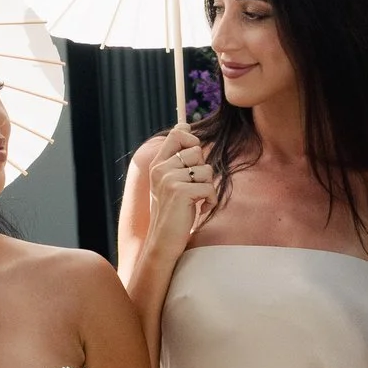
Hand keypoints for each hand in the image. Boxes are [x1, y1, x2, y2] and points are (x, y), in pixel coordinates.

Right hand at [128, 129, 216, 279]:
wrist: (164, 241)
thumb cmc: (173, 212)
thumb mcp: (170, 182)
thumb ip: (177, 158)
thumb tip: (186, 126)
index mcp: (158, 164)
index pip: (176, 134)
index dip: (191, 139)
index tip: (194, 155)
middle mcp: (161, 169)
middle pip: (197, 151)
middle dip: (203, 170)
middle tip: (193, 188)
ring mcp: (169, 180)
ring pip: (206, 170)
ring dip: (207, 188)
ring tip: (195, 201)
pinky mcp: (180, 192)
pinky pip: (209, 188)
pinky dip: (210, 201)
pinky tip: (199, 210)